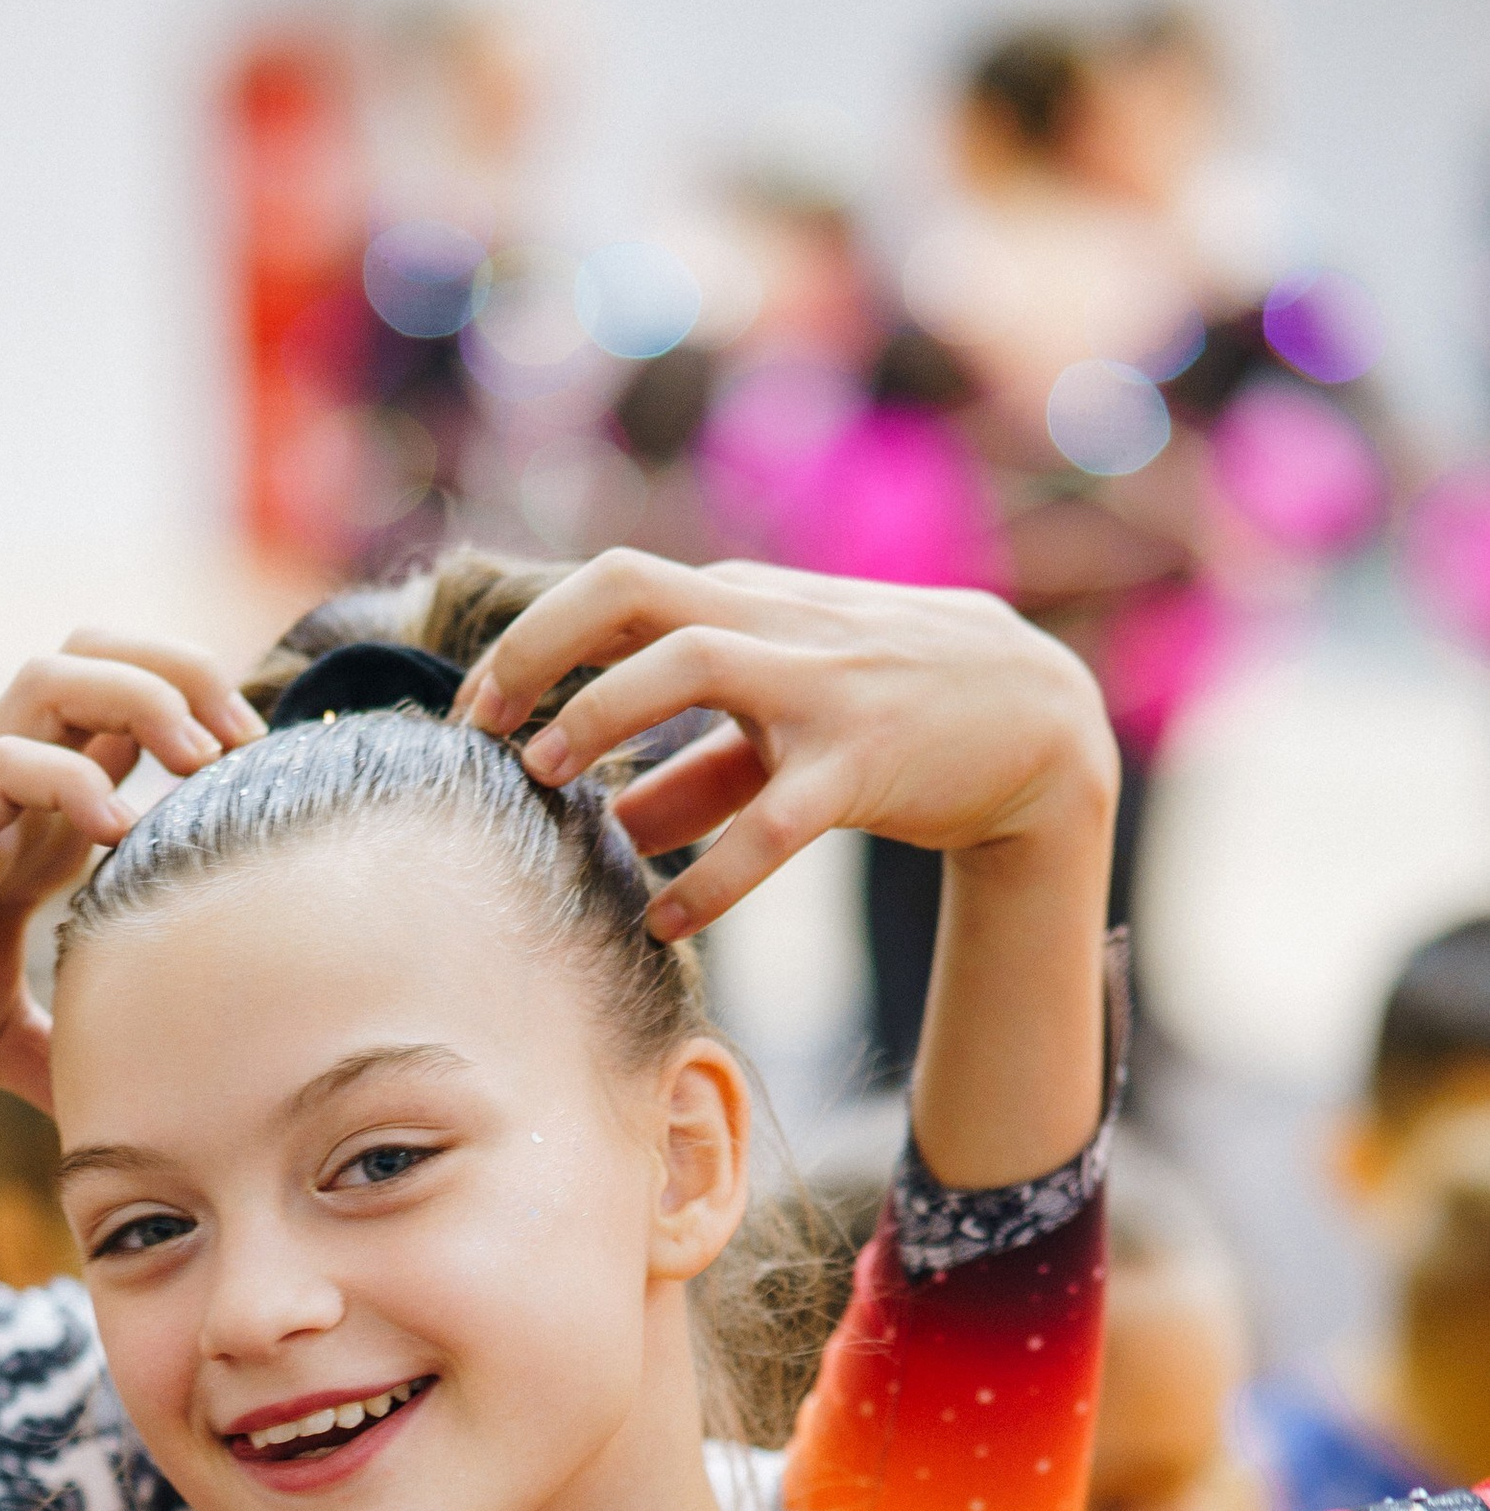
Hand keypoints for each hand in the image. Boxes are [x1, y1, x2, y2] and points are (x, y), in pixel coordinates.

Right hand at [0, 632, 258, 1106]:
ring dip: (140, 694)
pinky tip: (115, 832)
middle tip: (240, 740)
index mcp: (34, 825)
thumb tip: (123, 1118)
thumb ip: (60, 1056)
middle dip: (182, 672)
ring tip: (196, 754)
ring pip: (57, 675)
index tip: (259, 776)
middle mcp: (9, 793)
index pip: (128, 725)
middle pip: (101, 660)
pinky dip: (70, 780)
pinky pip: (6, 762)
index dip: (200, 724)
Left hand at [455, 550, 1113, 940]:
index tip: (474, 714)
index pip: (611, 586)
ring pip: (692, 665)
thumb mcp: (782, 728)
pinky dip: (712, 875)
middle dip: (537, 650)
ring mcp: (821, 686)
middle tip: (485, 734)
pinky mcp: (866, 761)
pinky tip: (667, 924)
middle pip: (629, 588)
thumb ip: (695, 773)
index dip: (528, 641)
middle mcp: (773, 625)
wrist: (1035, 725)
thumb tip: (614, 828)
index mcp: (743, 604)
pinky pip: (774, 818)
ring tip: (552, 789)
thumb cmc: (890, 717)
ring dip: (604, 717)